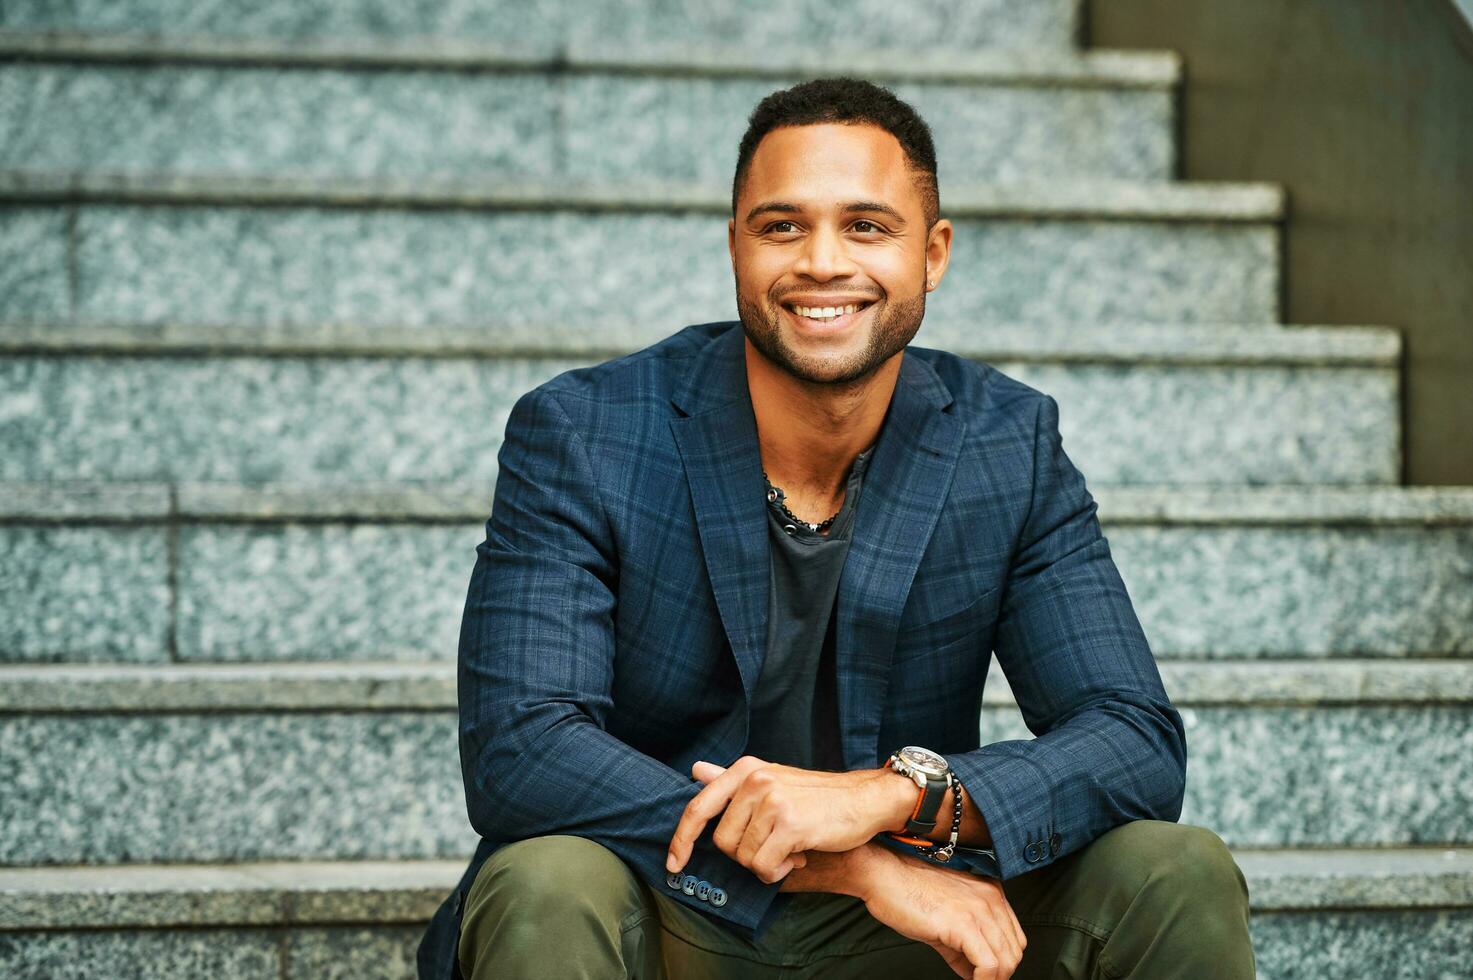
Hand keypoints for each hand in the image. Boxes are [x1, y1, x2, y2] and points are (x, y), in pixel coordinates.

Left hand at [665, 756, 907, 883]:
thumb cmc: (816, 798)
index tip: (673, 865)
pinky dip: (777, 873)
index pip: (698, 807)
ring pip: (744, 858)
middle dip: (744, 856)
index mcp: (745, 769)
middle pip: (722, 842)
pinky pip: (764, 867)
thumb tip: (695, 771)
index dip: (681, 839)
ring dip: (765, 865)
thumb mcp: (771, 781)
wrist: (863, 801)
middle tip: (772, 848)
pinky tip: (796, 860)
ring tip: (789, 851)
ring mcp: (772, 801)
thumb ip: (732, 782)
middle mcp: (754, 780)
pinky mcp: (790, 825)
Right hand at [861, 846, 1025, 979]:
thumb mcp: (945, 917)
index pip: (1014, 938)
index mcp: (989, 893)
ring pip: (1006, 961)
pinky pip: (988, 965)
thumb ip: (963, 946)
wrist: (883, 875)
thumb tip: (973, 972)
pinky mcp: (963, 924)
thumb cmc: (906, 890)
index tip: (985, 975)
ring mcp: (978, 910)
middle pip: (1013, 952)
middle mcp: (989, 899)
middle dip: (999, 975)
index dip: (1002, 962)